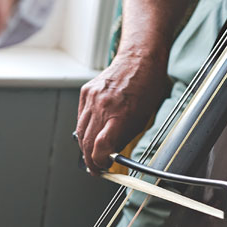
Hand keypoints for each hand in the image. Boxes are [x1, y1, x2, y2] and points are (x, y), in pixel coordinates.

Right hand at [76, 50, 168, 174]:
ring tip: (92, 153)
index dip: (99, 162)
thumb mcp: (142, 118)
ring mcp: (92, 98)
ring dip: (85, 146)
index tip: (102, 167)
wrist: (139, 58)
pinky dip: (84, 128)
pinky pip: (81, 117)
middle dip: (90, 159)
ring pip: (80, 132)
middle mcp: (103, 106)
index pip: (100, 147)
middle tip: (95, 167)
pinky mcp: (86, 92)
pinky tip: (92, 132)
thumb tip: (111, 153)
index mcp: (120, 114)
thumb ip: (124, 137)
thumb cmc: (146, 86)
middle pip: (87, 142)